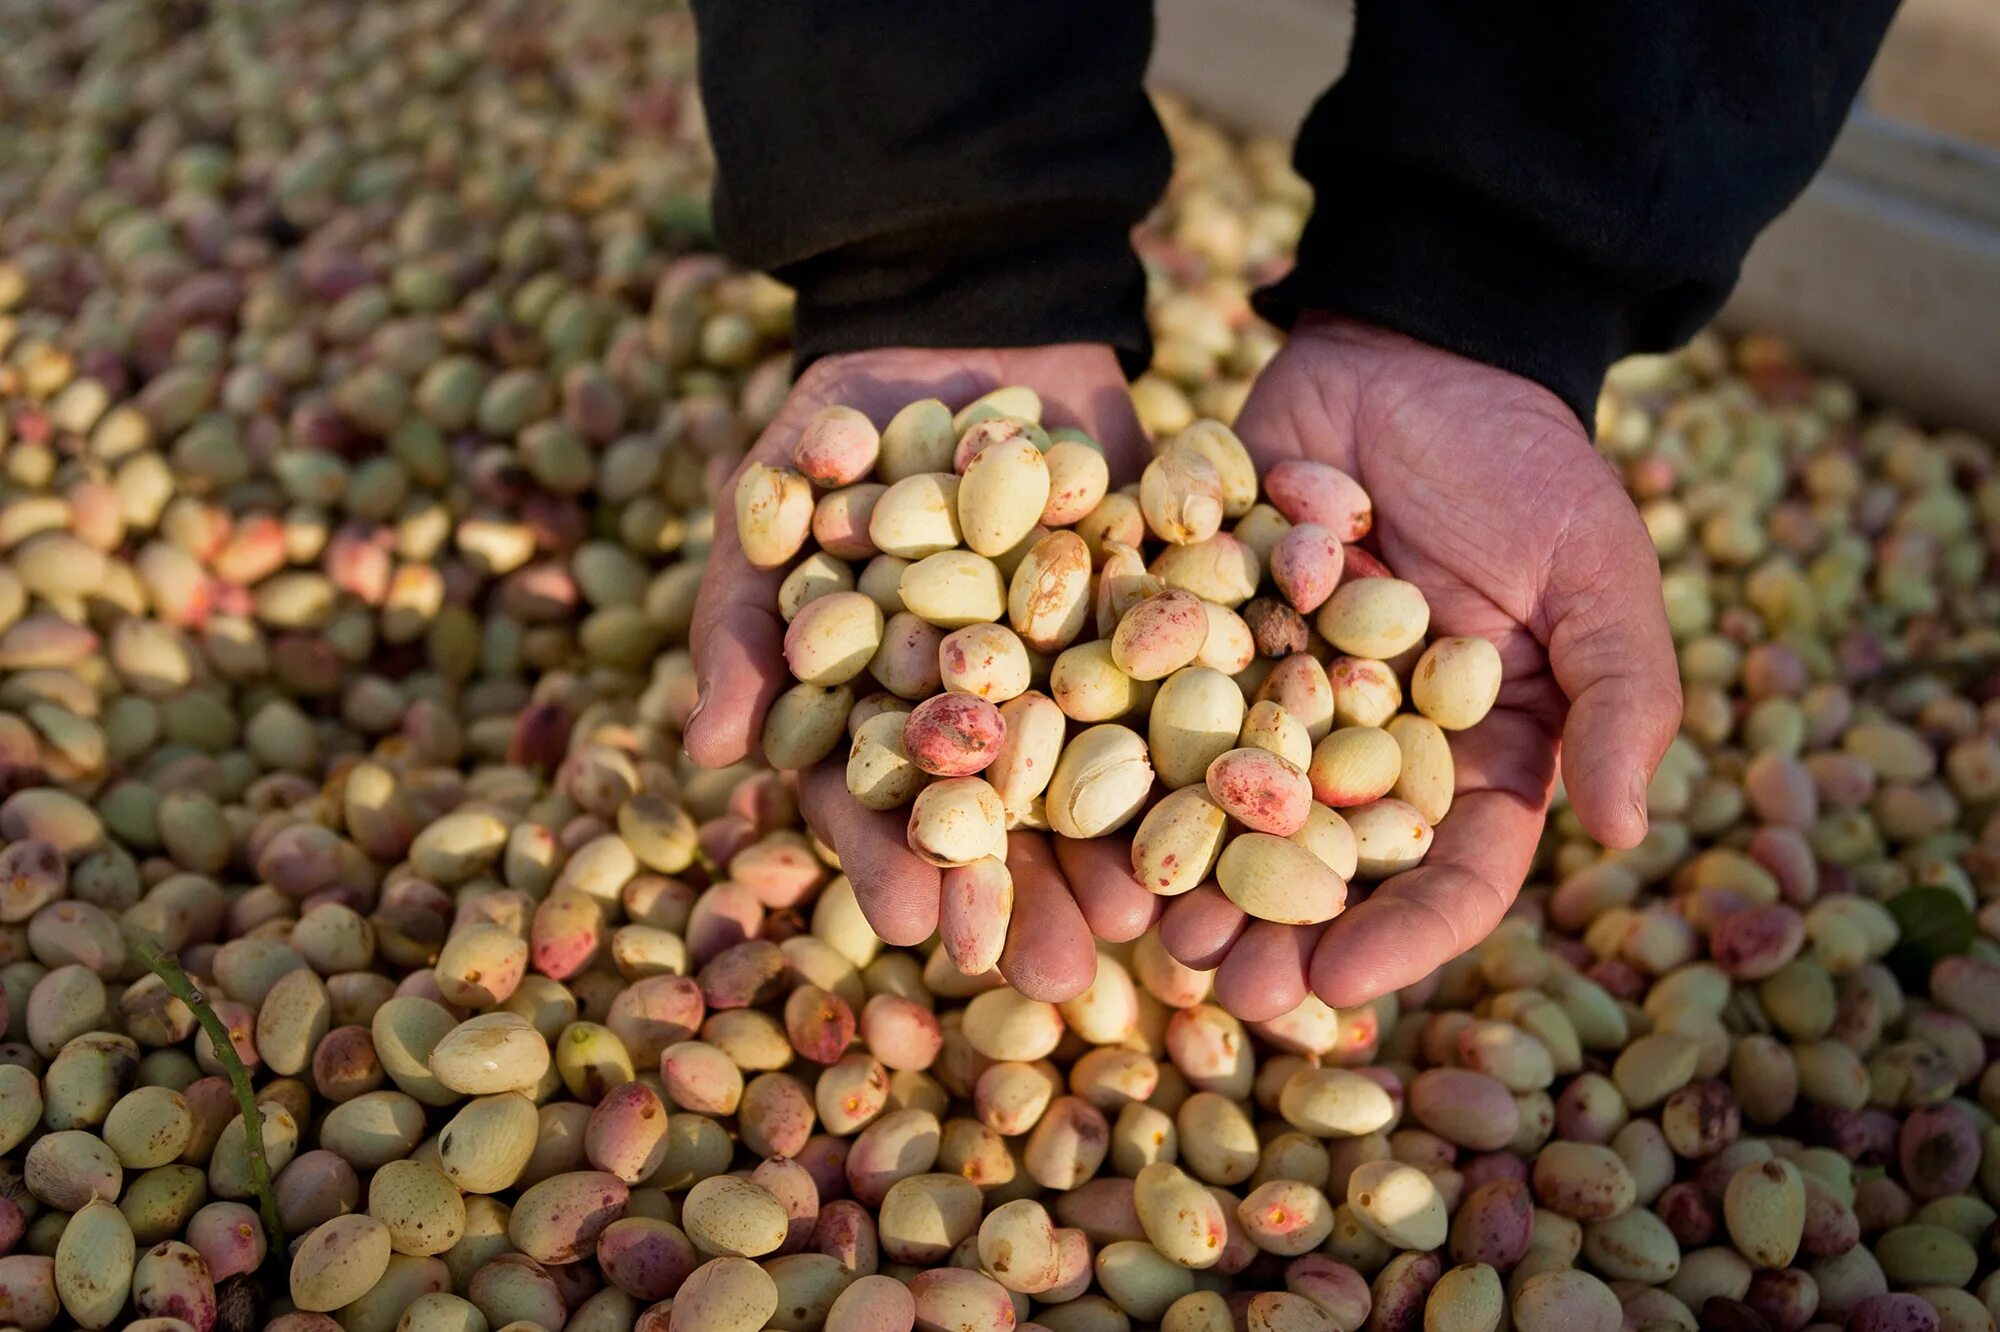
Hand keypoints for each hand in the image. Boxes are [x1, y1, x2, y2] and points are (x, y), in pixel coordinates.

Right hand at [686, 345, 1160, 1000]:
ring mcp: (1069, 674)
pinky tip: (1239, 812)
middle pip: (996, 820)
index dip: (894, 864)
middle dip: (1023, 902)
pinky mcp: (1151, 626)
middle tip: (1057, 984)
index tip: (920, 930)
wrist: (973, 323)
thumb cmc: (846, 421)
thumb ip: (743, 616)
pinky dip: (1205, 749)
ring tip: (1152, 936)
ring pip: (1092, 781)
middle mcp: (977, 710)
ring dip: (1118, 860)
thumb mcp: (777, 500)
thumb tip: (707, 752)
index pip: (876, 800)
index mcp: (876, 705)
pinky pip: (1181, 695)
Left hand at [1161, 315, 1680, 1019]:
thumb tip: (1624, 834)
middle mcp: (1365, 743)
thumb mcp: (1600, 570)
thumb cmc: (1527, 462)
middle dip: (1272, 927)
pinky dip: (1122, 753)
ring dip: (1188, 867)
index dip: (1403, 939)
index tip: (1340, 984)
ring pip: (1229, 803)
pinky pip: (1159, 700)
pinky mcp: (1201, 629)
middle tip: (1217, 983)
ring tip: (1142, 923)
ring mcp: (1275, 689)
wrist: (1413, 348)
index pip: (1450, 873)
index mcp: (1472, 753)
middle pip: (1323, 860)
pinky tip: (1078, 801)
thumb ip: (1619, 695)